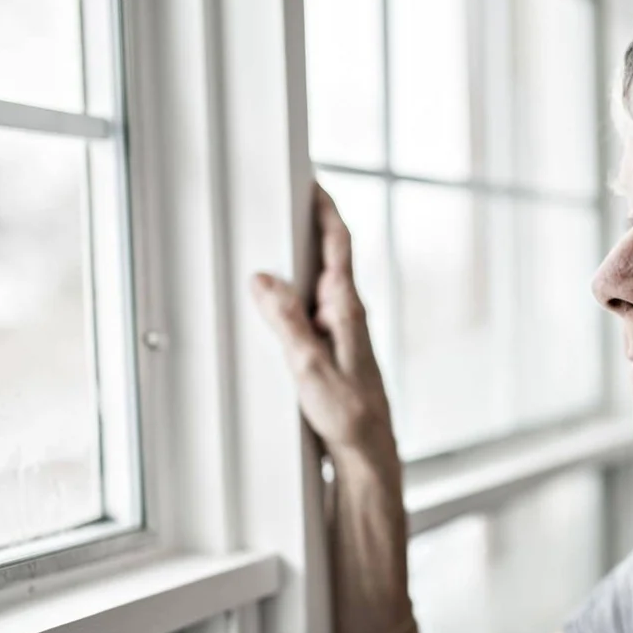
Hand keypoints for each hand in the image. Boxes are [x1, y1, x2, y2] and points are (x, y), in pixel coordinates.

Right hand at [251, 184, 396, 460]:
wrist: (368, 452)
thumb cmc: (349, 416)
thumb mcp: (309, 368)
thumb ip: (287, 322)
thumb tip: (264, 279)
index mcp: (347, 310)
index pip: (339, 245)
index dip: (326, 209)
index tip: (312, 180)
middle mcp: (347, 314)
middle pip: (328, 256)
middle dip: (308, 225)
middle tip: (286, 197)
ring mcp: (342, 330)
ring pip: (318, 282)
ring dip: (300, 259)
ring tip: (273, 239)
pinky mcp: (333, 348)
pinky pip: (311, 308)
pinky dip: (295, 293)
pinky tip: (277, 300)